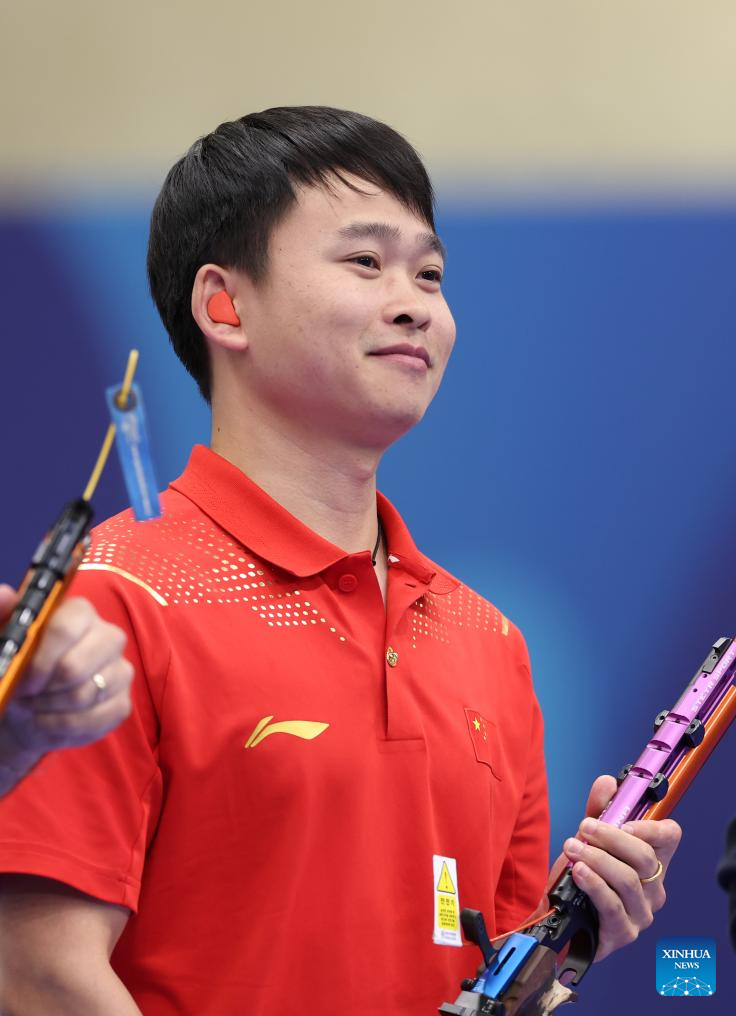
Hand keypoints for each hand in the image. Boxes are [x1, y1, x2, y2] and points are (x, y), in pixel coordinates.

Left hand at [0, 583, 133, 790]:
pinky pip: (95, 721)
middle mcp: (109, 637)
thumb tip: (5, 594)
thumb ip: (3, 613)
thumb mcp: (6, 638)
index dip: (39, 659)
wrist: (28, 705)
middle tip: (26, 696)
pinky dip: (63, 727)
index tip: (22, 679)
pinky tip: (49, 722)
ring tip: (33, 708)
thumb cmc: (19, 665)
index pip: (66, 628)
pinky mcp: (122, 703)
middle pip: (76, 666)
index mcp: (80, 613)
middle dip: (44, 689)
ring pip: (85, 696)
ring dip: (49, 709)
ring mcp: (121, 671)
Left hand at [547, 774, 681, 961]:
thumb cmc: (580, 877)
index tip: (625, 821)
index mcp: (651, 860)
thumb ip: (599, 811)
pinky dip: (593, 884)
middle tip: (586, 828)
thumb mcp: (587, 840)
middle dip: (611, 838)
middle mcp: (653, 887)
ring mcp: (641, 912)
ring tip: (573, 849)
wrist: (558, 915)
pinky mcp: (623, 932)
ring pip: (628, 880)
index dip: (652, 827)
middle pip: (645, 857)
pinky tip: (578, 872)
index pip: (669, 837)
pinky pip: (612, 905)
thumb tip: (608, 783)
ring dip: (596, 859)